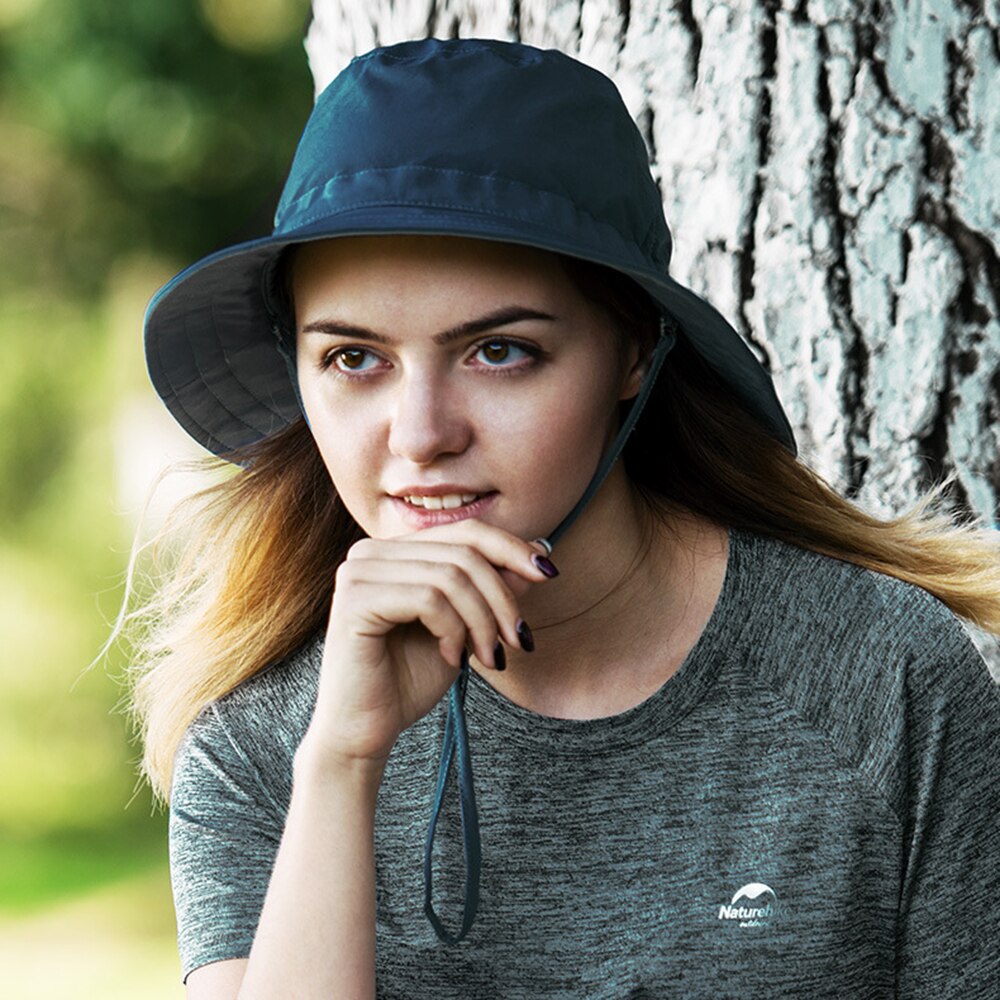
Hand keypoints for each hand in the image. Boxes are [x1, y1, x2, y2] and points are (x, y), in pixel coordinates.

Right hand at [302, 520, 553, 768]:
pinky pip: (429, 599)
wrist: (365, 732)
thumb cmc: (408, 681)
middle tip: (519, 640)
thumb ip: (489, 588)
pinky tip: (452, 658)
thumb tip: (536, 551)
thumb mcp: (463, 627)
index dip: (511, 548)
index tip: (548, 572)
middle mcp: (370, 552)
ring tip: (489, 658)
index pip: (465, 531)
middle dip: (502, 597)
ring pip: (451, 576)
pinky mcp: (355, 598)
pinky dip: (454, 631)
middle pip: (464, 551)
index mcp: (393, 551)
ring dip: (483, 621)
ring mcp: (358, 571)